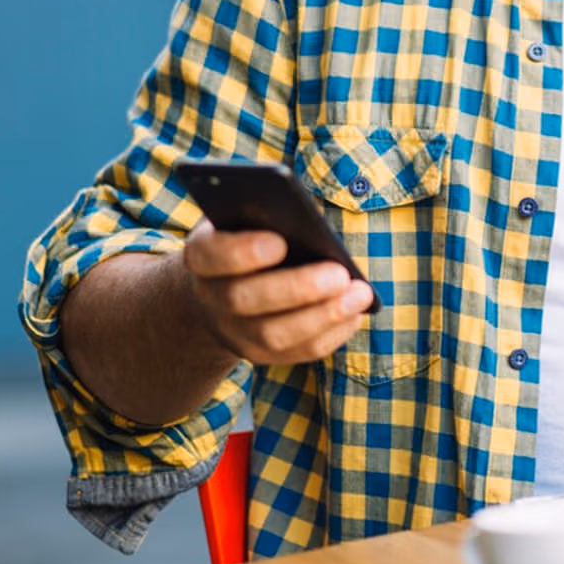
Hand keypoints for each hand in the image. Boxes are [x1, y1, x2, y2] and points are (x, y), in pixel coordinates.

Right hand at [182, 219, 375, 365]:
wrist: (226, 281)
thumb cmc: (249, 232)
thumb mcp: (248, 212)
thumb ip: (265, 210)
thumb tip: (304, 217)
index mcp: (202, 255)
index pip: (213, 255)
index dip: (244, 252)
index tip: (279, 242)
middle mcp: (211, 297)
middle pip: (245, 300)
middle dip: (297, 288)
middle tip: (340, 273)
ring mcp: (234, 331)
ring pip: (273, 335)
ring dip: (322, 316)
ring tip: (360, 293)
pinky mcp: (261, 353)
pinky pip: (297, 351)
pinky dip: (331, 333)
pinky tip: (356, 312)